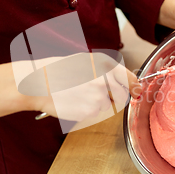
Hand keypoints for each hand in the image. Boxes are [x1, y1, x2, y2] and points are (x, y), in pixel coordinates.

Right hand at [0, 53, 140, 122]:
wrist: (37, 83)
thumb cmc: (57, 69)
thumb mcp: (83, 60)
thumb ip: (104, 68)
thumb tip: (122, 78)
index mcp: (104, 65)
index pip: (129, 78)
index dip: (134, 86)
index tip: (137, 90)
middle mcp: (105, 81)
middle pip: (121, 95)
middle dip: (114, 96)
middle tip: (95, 93)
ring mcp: (98, 97)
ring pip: (107, 106)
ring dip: (98, 103)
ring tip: (78, 95)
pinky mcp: (89, 112)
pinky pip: (94, 113)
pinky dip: (87, 110)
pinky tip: (73, 102)